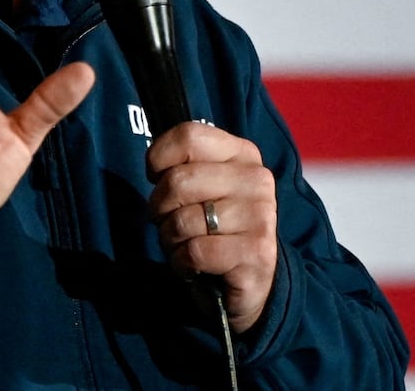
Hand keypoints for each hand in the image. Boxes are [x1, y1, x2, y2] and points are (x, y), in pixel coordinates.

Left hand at [146, 122, 278, 332]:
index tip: (157, 177)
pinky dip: (182, 262)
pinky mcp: (258, 253)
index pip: (189, 136)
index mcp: (243, 154)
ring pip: (183, 220)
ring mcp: (261, 216)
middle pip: (177, 180)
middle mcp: (257, 180)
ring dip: (171, 239)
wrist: (249, 278)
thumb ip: (181, 164)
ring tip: (186, 244)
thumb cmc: (212, 225)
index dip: (158, 158)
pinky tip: (194, 265)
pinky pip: (195, 251)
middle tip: (170, 221)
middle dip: (159, 207)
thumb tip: (153, 161)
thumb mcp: (199, 186)